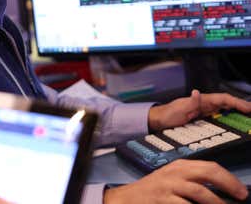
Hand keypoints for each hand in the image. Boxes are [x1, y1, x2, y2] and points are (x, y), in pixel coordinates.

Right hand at [104, 160, 248, 203]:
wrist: (127, 199)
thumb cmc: (153, 191)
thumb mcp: (172, 179)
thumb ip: (193, 180)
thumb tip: (221, 189)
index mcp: (180, 166)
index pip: (210, 166)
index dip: (229, 178)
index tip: (241, 191)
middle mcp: (175, 172)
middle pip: (207, 173)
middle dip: (228, 185)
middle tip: (240, 197)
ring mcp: (168, 186)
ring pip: (200, 192)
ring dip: (216, 203)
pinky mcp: (162, 199)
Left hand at [148, 89, 250, 130]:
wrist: (160, 120)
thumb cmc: (168, 113)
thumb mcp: (179, 108)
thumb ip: (189, 102)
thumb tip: (197, 93)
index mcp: (202, 100)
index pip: (224, 98)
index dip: (237, 102)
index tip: (248, 108)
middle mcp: (205, 104)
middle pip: (228, 103)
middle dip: (241, 106)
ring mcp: (205, 110)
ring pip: (225, 109)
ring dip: (237, 112)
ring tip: (248, 117)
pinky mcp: (203, 117)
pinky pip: (219, 116)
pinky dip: (229, 117)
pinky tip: (235, 121)